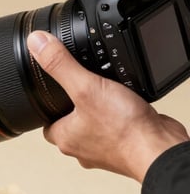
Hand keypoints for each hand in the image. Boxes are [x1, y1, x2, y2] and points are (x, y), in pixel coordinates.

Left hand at [26, 30, 188, 181]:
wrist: (157, 147)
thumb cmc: (123, 128)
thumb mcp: (86, 87)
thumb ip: (61, 66)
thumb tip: (37, 44)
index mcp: (64, 138)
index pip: (46, 123)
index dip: (48, 107)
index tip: (54, 94)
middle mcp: (81, 148)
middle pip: (69, 124)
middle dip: (75, 108)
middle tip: (84, 91)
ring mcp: (103, 150)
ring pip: (94, 128)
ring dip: (99, 114)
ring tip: (107, 97)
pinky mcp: (124, 147)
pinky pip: (116, 129)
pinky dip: (119, 118)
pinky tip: (127, 107)